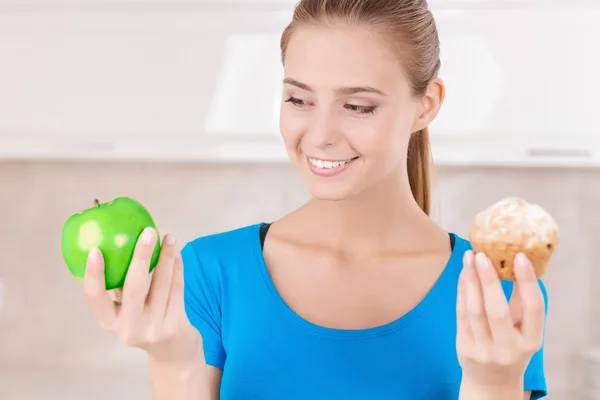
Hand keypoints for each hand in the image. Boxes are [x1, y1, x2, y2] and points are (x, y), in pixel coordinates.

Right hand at [83, 227, 201, 366]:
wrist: (171, 349)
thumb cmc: (142, 318)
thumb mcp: (123, 309)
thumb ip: (116, 285)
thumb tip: (111, 242)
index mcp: (109, 321)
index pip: (95, 298)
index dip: (94, 275)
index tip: (95, 250)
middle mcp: (129, 327)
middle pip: (134, 289)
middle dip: (141, 258)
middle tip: (147, 233)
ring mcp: (154, 327)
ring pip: (162, 285)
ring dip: (167, 257)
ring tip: (169, 236)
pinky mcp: (175, 324)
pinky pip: (177, 289)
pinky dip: (178, 268)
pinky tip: (177, 252)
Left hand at [456, 250, 544, 387]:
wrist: (492, 382)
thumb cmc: (511, 347)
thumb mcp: (524, 331)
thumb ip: (520, 303)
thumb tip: (513, 262)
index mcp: (531, 342)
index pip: (533, 309)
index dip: (527, 282)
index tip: (521, 257)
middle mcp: (508, 348)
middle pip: (497, 311)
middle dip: (489, 280)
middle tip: (482, 255)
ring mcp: (484, 350)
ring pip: (474, 311)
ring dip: (470, 281)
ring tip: (469, 257)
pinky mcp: (464, 347)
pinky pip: (461, 314)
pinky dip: (462, 291)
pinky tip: (463, 274)